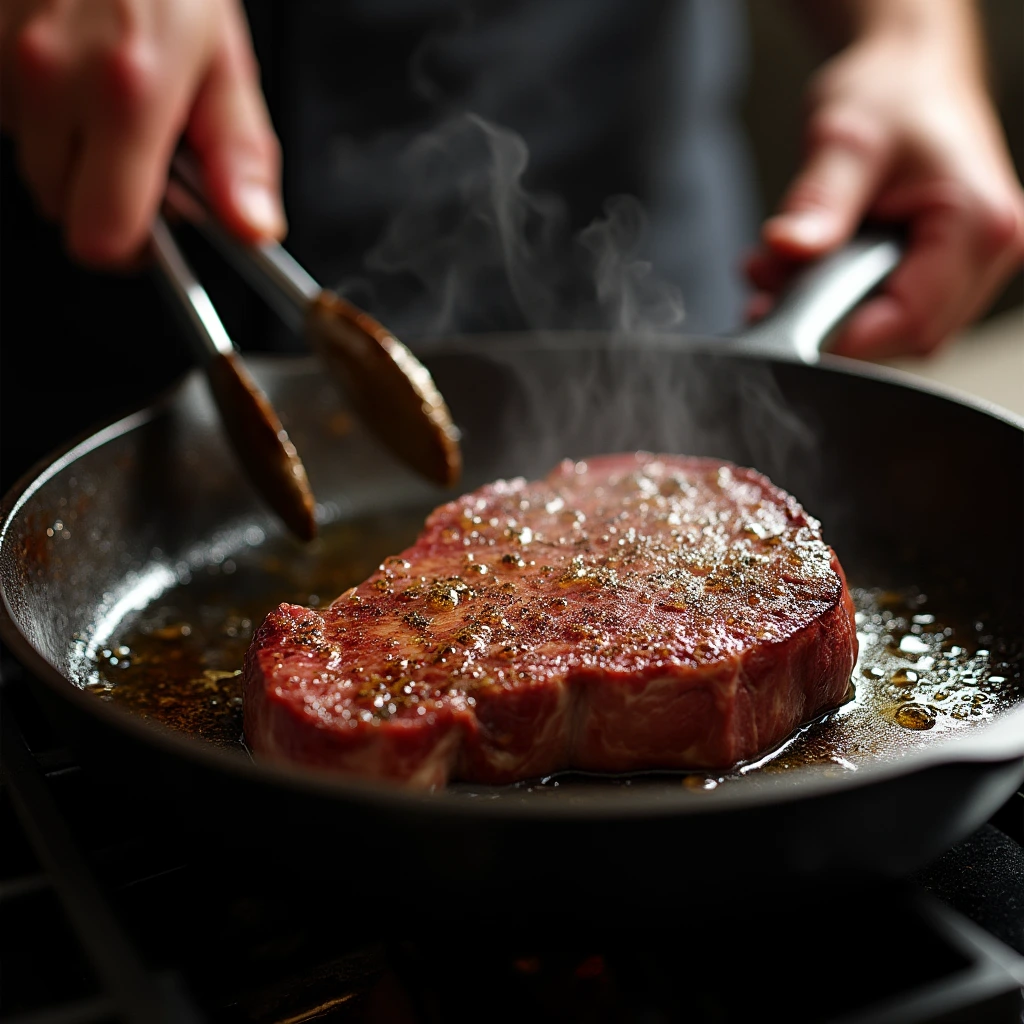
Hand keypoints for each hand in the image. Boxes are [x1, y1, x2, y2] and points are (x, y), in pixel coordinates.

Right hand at [0, 0, 284, 264]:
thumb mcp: (223, 59)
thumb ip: (239, 154)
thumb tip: (252, 229)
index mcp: (129, 95)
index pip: (104, 238)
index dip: (133, 248)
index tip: (154, 232)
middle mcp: (52, 78)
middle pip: (60, 206)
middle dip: (101, 192)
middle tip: (137, 145)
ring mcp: (2, 56)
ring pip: (27, 156)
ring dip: (65, 143)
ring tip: (103, 87)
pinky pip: (2, 107)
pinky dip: (33, 101)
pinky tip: (65, 62)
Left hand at [746, 30, 1023, 357]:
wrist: (909, 73)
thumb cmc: (891, 93)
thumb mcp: (843, 139)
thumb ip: (817, 201)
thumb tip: (786, 248)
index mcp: (978, 221)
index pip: (912, 319)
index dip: (845, 337)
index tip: (785, 327)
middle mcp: (989, 252)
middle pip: (905, 335)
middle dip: (829, 320)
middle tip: (768, 283)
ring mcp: (971, 267)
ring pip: (894, 330)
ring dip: (829, 310)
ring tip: (781, 266)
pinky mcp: (943, 272)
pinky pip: (891, 312)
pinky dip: (841, 300)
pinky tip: (805, 268)